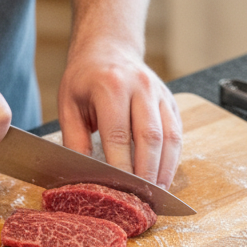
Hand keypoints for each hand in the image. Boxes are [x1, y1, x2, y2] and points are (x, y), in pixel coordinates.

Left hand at [59, 33, 181, 187]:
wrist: (109, 48)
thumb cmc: (86, 80)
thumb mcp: (69, 104)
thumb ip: (75, 140)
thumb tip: (83, 177)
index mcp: (110, 86)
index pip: (118, 135)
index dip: (121, 167)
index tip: (120, 190)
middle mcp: (140, 87)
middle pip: (150, 138)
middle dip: (147, 173)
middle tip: (143, 199)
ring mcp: (159, 94)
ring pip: (170, 138)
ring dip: (165, 170)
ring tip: (158, 193)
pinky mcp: (170, 102)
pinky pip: (177, 135)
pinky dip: (172, 160)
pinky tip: (164, 176)